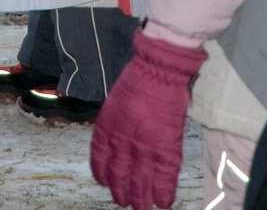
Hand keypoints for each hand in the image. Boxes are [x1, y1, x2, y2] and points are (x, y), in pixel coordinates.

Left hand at [89, 30, 205, 208]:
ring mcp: (144, 146)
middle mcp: (122, 142)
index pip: (100, 160)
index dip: (103, 175)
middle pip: (120, 175)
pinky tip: (164, 202)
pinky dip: (164, 192)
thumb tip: (117, 137)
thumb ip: (115, 124)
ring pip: (141, 181)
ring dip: (142, 198)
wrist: (158, 70)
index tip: (105, 183)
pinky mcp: (165, 147)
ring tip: (143, 207)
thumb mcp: (116, 102)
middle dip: (122, 192)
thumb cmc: (139, 79)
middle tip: (126, 203)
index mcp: (107, 129)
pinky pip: (164, 177)